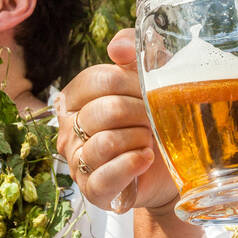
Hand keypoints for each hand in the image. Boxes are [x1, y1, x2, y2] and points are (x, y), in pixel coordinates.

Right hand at [56, 28, 178, 214]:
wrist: (168, 168)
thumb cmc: (153, 118)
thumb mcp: (150, 79)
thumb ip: (136, 52)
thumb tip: (116, 47)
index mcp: (76, 96)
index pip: (99, 80)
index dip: (133, 84)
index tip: (152, 91)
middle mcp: (69, 128)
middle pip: (106, 111)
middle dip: (141, 113)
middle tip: (155, 119)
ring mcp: (77, 161)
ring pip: (106, 142)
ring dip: (139, 138)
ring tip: (150, 139)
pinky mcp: (92, 190)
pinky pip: (105, 175)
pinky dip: (131, 165)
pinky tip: (146, 158)